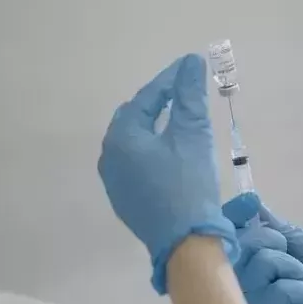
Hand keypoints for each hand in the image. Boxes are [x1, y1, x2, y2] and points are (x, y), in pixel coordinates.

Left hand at [98, 54, 238, 293]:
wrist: (185, 242)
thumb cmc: (189, 183)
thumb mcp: (193, 134)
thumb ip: (190, 95)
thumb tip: (191, 61)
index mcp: (122, 137)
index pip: (147, 98)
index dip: (170, 81)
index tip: (190, 68)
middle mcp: (109, 155)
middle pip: (135, 118)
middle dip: (159, 102)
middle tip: (184, 94)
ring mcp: (113, 180)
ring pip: (134, 141)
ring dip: (154, 127)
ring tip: (179, 121)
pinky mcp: (124, 198)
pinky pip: (135, 163)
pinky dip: (151, 150)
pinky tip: (170, 154)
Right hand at [224, 194, 302, 303]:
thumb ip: (279, 228)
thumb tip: (254, 204)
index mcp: (251, 265)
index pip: (229, 238)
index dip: (233, 219)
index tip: (247, 206)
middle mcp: (244, 285)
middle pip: (239, 248)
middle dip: (269, 240)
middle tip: (289, 252)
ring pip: (257, 269)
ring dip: (288, 267)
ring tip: (301, 279)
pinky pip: (275, 294)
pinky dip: (298, 291)